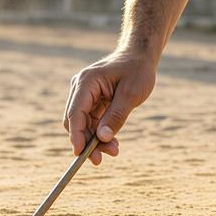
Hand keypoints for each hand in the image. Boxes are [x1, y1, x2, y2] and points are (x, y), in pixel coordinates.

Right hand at [61, 49, 157, 165]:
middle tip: (101, 159)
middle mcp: (81, 88)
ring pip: (83, 124)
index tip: (80, 154)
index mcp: (87, 82)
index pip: (75, 113)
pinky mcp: (92, 101)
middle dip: (86, 141)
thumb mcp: (131, 94)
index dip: (76, 135)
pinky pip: (91, 121)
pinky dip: (99, 133)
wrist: (140, 56)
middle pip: (75, 121)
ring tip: (114, 151)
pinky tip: (112, 143)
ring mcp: (85, 94)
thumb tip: (101, 138)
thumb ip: (116, 116)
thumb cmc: (137, 70)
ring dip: (94, 140)